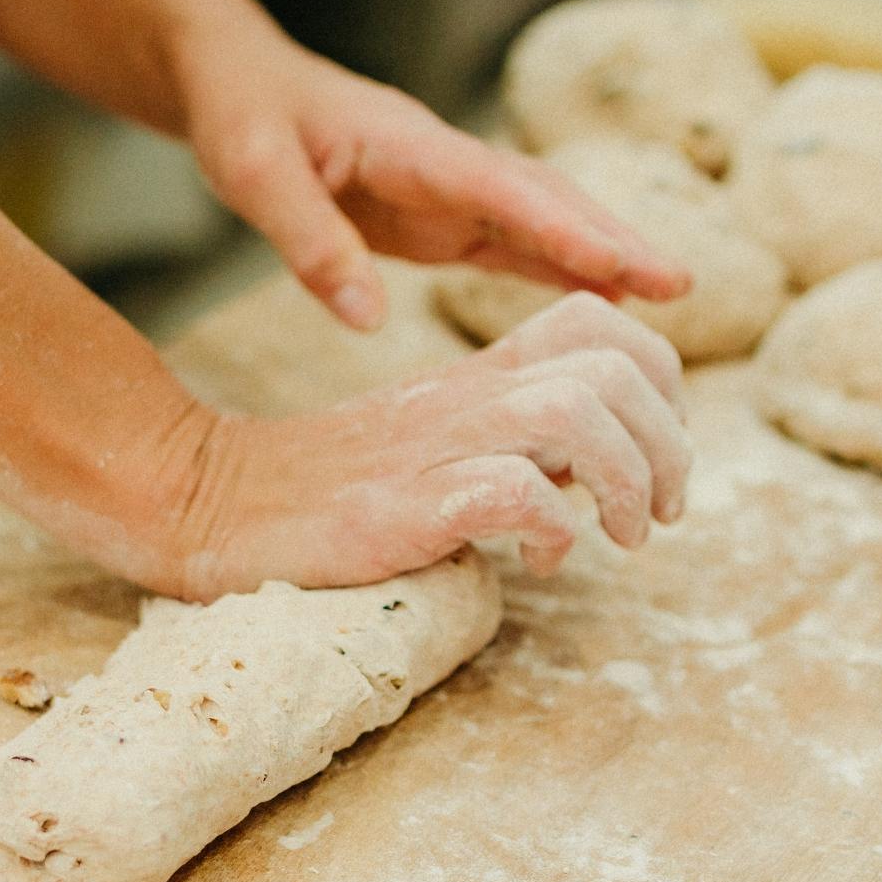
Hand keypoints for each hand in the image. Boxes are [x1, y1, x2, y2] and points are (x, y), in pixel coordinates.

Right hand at [158, 293, 692, 597]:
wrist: (212, 501)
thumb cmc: (332, 488)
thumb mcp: (438, 440)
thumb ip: (514, 437)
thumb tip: (602, 465)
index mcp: (479, 375)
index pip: (600, 320)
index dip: (661, 376)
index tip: (660, 448)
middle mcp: (468, 397)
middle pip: (614, 366)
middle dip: (669, 445)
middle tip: (660, 513)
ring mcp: (436, 446)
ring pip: (576, 415)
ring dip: (625, 483)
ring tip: (617, 538)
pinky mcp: (404, 506)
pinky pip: (511, 492)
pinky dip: (551, 530)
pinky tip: (537, 561)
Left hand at [176, 29, 690, 329]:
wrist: (233, 78)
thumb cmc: (240, 117)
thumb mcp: (251, 174)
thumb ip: (308, 242)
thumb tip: (366, 321)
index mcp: (406, 141)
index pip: (496, 185)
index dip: (559, 226)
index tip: (616, 263)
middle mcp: (442, 161)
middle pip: (544, 195)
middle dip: (611, 237)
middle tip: (678, 286)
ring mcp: (447, 187)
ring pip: (540, 216)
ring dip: (600, 252)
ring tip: (666, 297)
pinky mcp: (438, 214)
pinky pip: (509, 241)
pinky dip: (558, 266)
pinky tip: (601, 297)